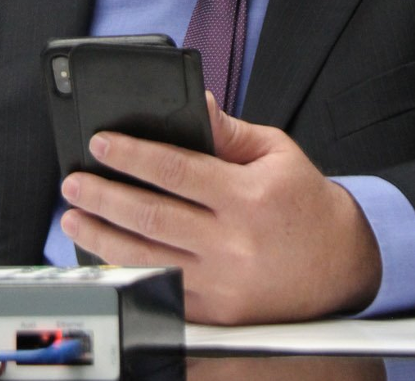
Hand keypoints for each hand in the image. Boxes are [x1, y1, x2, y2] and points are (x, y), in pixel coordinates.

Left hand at [60, 93, 381, 324]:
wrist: (341, 265)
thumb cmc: (305, 202)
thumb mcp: (276, 152)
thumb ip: (228, 131)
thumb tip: (195, 103)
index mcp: (248, 196)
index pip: (176, 169)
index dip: (132, 154)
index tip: (101, 143)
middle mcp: (232, 241)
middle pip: (151, 215)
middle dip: (103, 195)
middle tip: (74, 182)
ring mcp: (222, 282)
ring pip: (146, 257)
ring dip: (101, 238)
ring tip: (74, 219)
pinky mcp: (217, 311)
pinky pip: (160, 290)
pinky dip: (126, 272)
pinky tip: (104, 256)